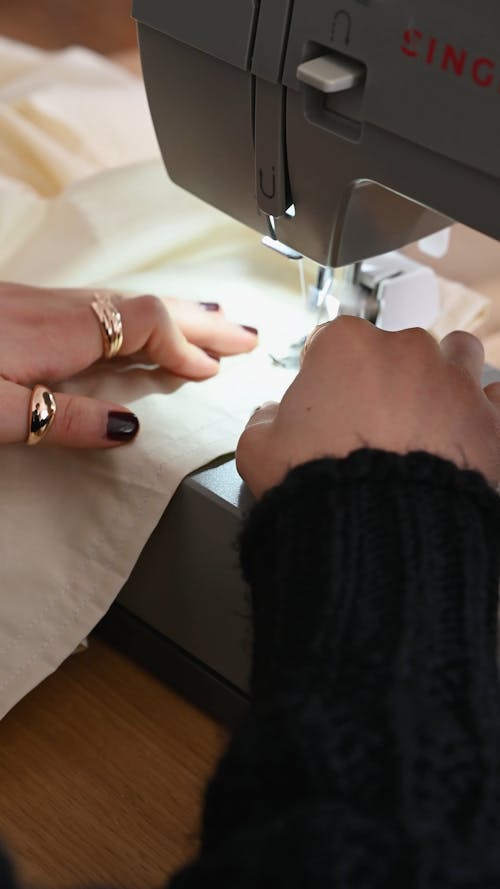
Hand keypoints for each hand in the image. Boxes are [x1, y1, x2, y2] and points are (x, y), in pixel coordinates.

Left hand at [0, 282, 257, 447]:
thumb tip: (128, 429)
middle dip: (202, 321)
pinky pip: (103, 304)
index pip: (146, 324)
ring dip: (175, 314)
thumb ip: (64, 420)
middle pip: (147, 306)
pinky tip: (143, 325)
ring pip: (126, 301)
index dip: (185, 346)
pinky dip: (141, 314)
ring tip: (211, 323)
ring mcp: (41, 301)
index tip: (210, 371)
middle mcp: (56, 308)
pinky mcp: (26, 305)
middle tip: (244, 335)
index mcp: (58, 332)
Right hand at [236, 317, 499, 496]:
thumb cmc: (318, 484)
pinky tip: (468, 432)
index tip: (323, 402)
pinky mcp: (491, 422)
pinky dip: (485, 411)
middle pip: (394, 348)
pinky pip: (497, 399)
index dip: (324, 374)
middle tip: (370, 422)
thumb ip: (263, 421)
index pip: (332, 343)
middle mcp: (406, 351)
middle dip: (384, 377)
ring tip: (428, 414)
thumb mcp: (259, 451)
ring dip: (442, 375)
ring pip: (457, 354)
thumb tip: (271, 414)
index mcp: (347, 347)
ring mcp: (456, 382)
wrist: (378, 533)